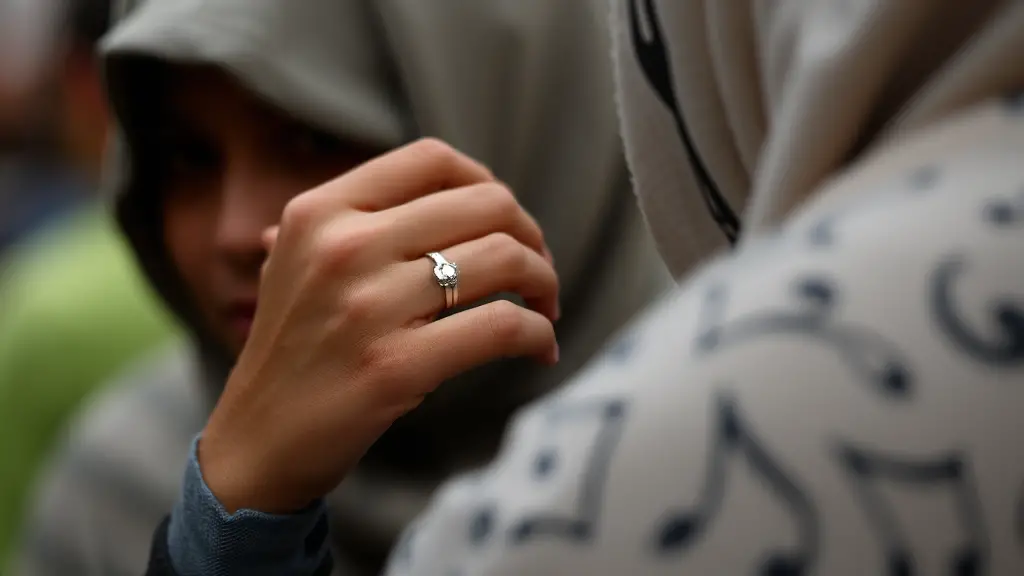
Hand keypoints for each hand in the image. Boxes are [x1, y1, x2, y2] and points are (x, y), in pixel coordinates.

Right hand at [199, 139, 559, 512]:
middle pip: (487, 204)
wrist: (256, 441)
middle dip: (531, 237)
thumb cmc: (293, 350)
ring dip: (545, 283)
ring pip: (505, 259)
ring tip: (544, 309)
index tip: (505, 221)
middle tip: (537, 272)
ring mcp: (368, 307)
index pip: (433, 159)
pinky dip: (537, 334)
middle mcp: (343, 246)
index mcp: (320, 211)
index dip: (488, 181)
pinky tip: (540, 350)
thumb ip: (358, 220)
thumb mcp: (297, 262)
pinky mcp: (394, 367)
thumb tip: (453, 192)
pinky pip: (501, 327)